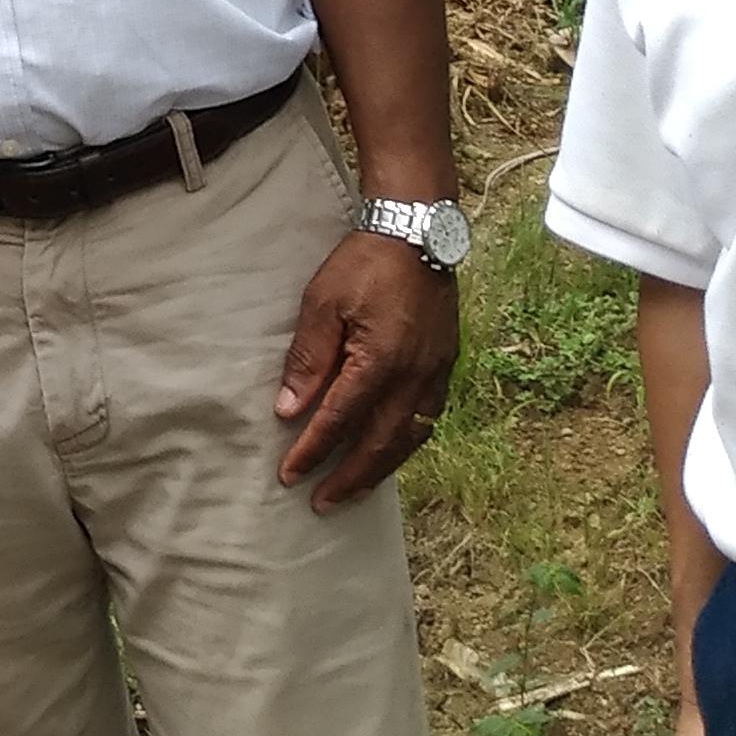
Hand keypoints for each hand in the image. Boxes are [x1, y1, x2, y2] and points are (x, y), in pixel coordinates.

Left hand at [274, 230, 459, 508]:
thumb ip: (308, 360)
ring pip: (409, 437)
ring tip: (355, 489)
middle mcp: (414, 375)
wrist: (418, 233)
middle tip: (322, 502)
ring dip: (380, 468)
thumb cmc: (364, 264)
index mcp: (380, 361)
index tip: (290, 475)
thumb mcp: (322, 304)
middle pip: (380, 442)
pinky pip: (427, 418)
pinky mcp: (446, 364)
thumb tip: (289, 411)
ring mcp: (436, 372)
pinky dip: (406, 443)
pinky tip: (390, 451)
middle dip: (350, 477)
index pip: (339, 420)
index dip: (313, 450)